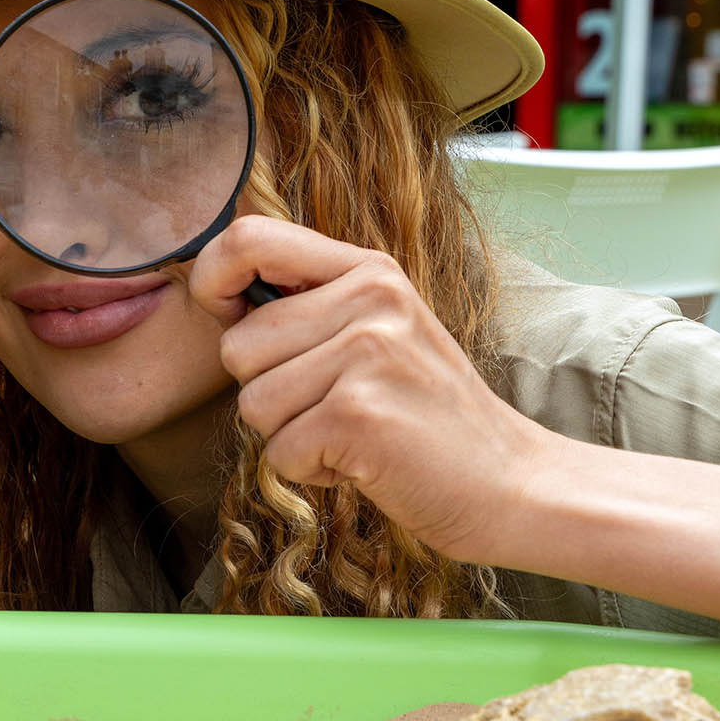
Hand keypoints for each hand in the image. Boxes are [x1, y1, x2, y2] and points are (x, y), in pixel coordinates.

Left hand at [190, 216, 553, 563]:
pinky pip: (278, 451)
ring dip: (290, 436)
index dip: (212, 280)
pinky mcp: (359, 414)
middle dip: (266, 392)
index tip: (226, 316)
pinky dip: (310, 471)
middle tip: (333, 405)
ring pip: (252, 404)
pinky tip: (362, 462)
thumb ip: (309, 304)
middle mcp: (370, 300)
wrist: (507, 482)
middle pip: (236, 346)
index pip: (247, 238)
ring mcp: (368, 354)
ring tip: (352, 432)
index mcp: (368, 270)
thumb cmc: (424, 413)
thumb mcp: (378, 331)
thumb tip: (214, 287)